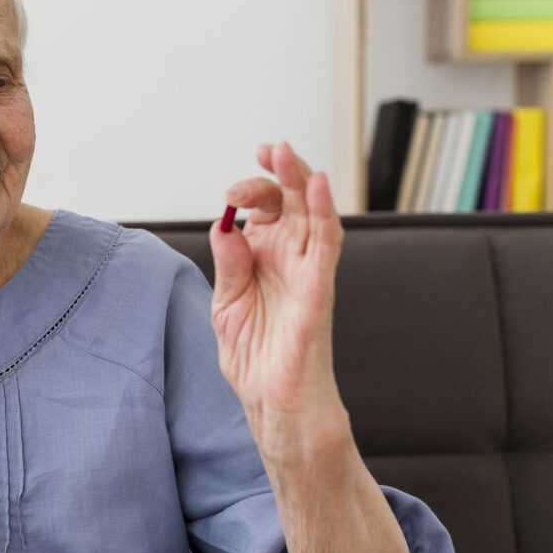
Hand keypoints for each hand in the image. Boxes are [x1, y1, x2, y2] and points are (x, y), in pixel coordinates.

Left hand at [209, 142, 347, 456]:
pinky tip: (318, 186)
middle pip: (289, 199)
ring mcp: (307, 269)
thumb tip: (224, 225)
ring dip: (301, 178)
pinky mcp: (319, 288)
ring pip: (311, 211)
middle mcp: (288, 256)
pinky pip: (328, 244)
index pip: (262, 207)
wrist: (272, 401)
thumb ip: (228, 265)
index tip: (231, 188)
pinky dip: (325, 212)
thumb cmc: (254, 355)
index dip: (251, 188)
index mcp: (263, 255)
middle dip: (277, 171)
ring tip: (285, 152)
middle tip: (264, 151)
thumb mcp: (226, 304)